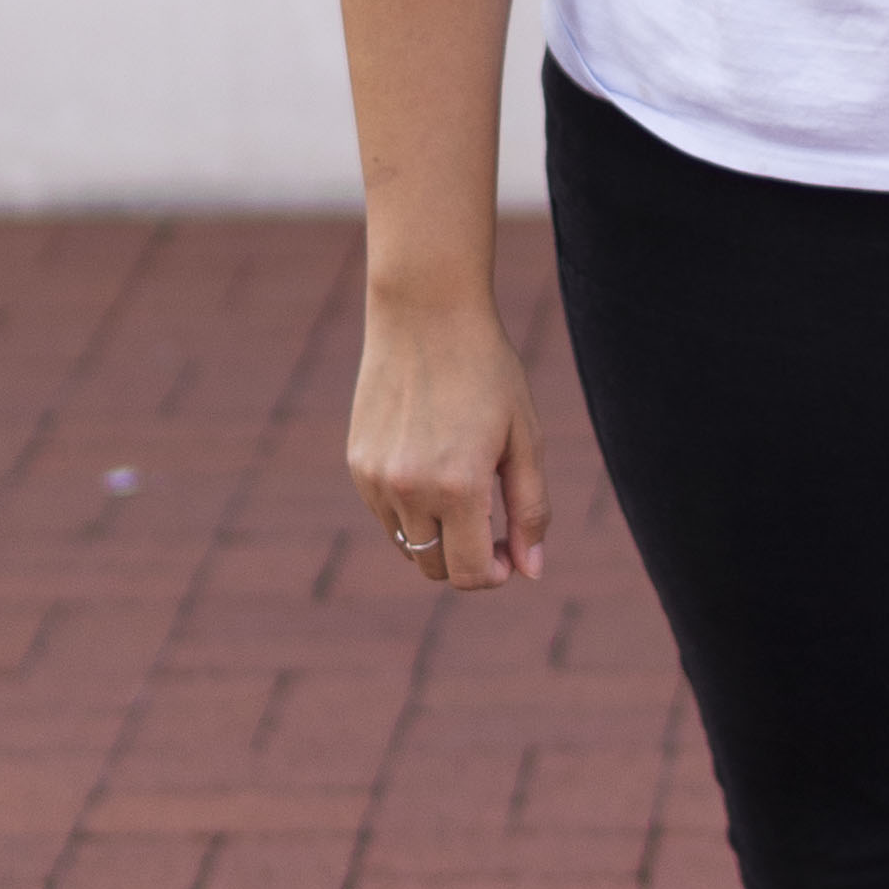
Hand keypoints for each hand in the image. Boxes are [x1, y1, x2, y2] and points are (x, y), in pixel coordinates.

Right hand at [349, 291, 549, 586]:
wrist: (425, 313)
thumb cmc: (487, 372)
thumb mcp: (524, 438)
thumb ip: (530, 509)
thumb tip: (531, 571)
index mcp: (460, 487)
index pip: (469, 573)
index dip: (495, 575)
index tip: (510, 557)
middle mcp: (410, 490)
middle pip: (435, 568)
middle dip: (466, 560)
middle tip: (492, 527)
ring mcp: (377, 479)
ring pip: (408, 545)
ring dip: (437, 535)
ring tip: (463, 484)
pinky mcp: (357, 464)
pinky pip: (386, 514)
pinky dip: (411, 509)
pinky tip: (432, 462)